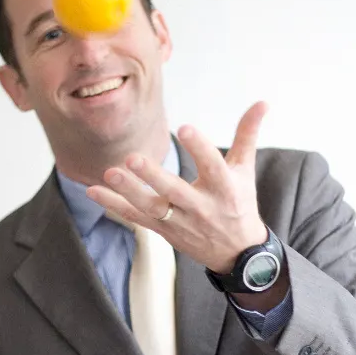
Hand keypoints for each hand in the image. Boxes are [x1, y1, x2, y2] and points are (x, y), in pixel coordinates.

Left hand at [86, 101, 268, 273]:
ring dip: (129, 192)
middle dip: (154, 177)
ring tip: (109, 173)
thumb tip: (262, 102)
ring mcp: (181, 222)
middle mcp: (202, 207)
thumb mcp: (245, 170)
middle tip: (133, 159)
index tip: (185, 128)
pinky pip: (136, 219)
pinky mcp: (164, 231)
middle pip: (175, 192)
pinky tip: (93, 191)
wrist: (237, 252)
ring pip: (152, 208)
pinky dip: (115, 206)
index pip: (213, 167)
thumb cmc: (239, 203)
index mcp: (224, 189)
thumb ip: (247, 134)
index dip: (200, 148)